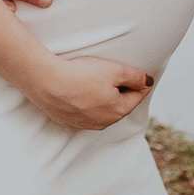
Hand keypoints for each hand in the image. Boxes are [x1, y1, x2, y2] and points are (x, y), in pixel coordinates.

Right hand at [27, 55, 154, 130]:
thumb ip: (135, 77)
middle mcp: (104, 122)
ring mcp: (85, 124)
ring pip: (102, 111)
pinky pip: (84, 113)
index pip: (136, 96)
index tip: (138, 74)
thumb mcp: (114, 70)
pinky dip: (86, 103)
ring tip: (96, 81)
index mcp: (118, 110)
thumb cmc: (81, 74)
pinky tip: (80, 91)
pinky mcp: (69, 121)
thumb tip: (148, 82)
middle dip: (121, 92)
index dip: (139, 83)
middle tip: (117, 75)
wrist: (46, 82)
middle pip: (119, 105)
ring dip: (103, 99)